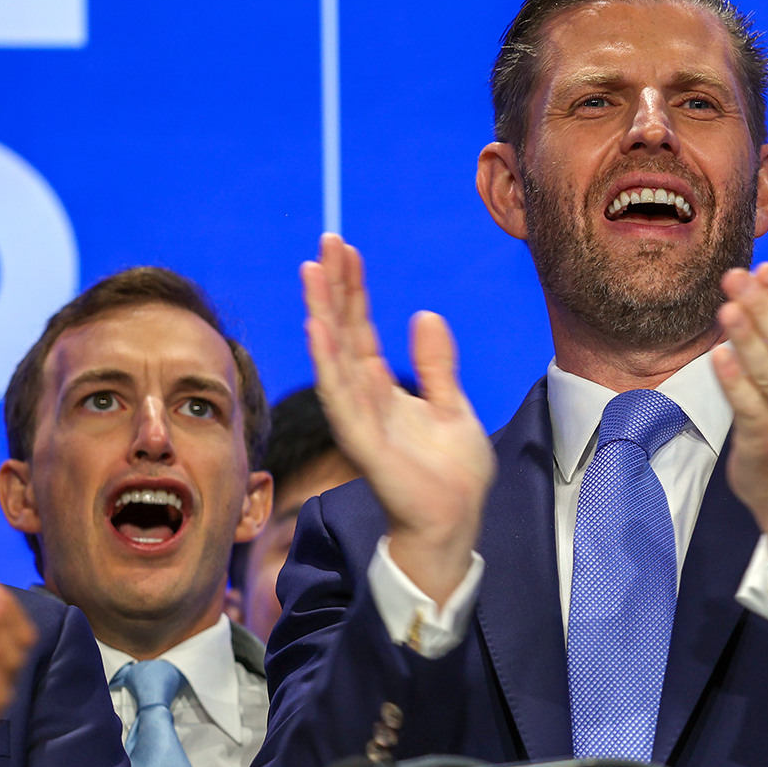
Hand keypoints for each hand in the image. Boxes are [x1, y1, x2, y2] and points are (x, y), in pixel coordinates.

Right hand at [301, 233, 494, 604]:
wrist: (456, 523)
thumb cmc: (453, 475)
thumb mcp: (452, 406)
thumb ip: (436, 364)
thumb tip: (423, 314)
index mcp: (382, 389)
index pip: (359, 328)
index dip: (352, 288)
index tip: (344, 248)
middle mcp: (363, 399)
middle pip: (342, 333)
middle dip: (333, 288)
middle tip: (325, 242)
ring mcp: (360, 420)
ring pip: (334, 357)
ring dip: (321, 314)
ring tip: (312, 272)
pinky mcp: (365, 444)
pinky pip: (341, 398)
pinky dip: (328, 362)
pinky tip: (318, 328)